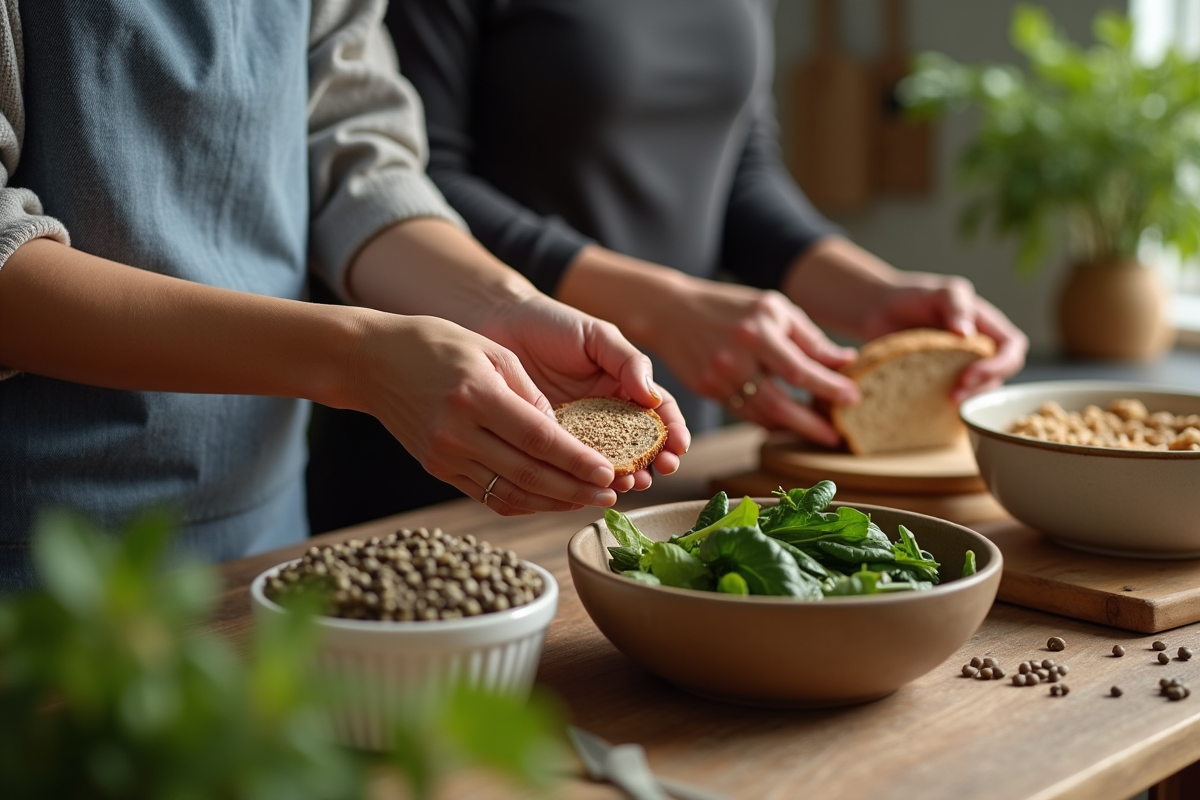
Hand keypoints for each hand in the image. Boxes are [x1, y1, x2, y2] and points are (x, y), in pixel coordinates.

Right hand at [354, 313, 637, 514]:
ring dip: (553, 503)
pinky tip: (550, 500)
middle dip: (575, 489)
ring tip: (586, 501)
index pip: (539, 439)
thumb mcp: (492, 352)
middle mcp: (458, 432)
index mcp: (476, 395)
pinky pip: (487, 494)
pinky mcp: (437, 468)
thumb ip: (530, 394)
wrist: (371, 361)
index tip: (607, 472)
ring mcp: (444, 455)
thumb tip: (562, 435)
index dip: (576, 461)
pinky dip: (522, 502)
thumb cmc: (437, 345)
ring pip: (509, 493)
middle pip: (528, 474)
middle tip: (610, 494)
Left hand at [477, 294, 689, 492]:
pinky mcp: (547, 444)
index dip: (673, 432)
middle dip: (653, 463)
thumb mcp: (597, 335)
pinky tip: (589, 485)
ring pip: (607, 463)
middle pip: (639, 446)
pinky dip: (582, 479)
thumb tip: (652, 397)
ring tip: (628, 483)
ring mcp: (578, 433)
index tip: (678, 447)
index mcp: (624, 388)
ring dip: (623, 477)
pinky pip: (568, 466)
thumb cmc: (552, 323)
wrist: (500, 323)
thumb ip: (629, 361)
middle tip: (658, 472)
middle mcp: (606, 415)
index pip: (658, 414)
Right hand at [643, 278, 858, 446]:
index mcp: (757, 331)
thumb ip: (809, 338)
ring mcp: (718, 376)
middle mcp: (736, 356)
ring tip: (815, 430)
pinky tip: (785, 422)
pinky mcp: (707, 389)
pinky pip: (745, 414)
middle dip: (811, 425)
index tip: (853, 399)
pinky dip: (768, 421)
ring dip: (791, 426)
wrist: (672, 311)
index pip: (800, 370)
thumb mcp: (773, 310)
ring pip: (761, 415)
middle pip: (780, 404)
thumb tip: (846, 361)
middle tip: (836, 435)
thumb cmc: (732, 307)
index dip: (829, 388)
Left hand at [859, 272, 1028, 402]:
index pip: (1012, 349)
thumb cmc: (914, 296)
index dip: (1000, 365)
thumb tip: (966, 334)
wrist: (880, 308)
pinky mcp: (938, 381)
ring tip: (945, 402)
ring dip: (966, 400)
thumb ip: (955, 305)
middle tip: (954, 394)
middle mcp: (978, 350)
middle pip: (998, 376)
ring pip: (976, 391)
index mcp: (987, 326)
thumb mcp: (940, 291)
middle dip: (980, 389)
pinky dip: (945, 406)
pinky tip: (931, 408)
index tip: (971, 374)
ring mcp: (958, 368)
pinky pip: (950, 397)